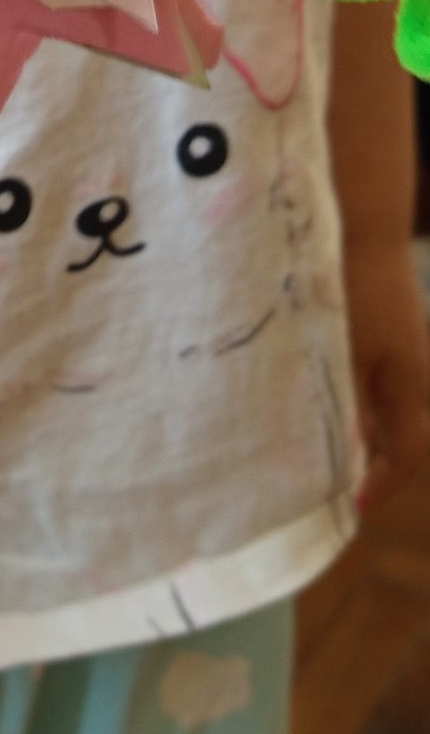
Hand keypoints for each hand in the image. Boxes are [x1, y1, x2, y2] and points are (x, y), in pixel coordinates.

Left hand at [346, 239, 429, 510]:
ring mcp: (402, 357)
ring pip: (386, 414)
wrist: (361, 227)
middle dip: (371, 467)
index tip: (353, 506)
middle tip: (331, 487)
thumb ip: (340, 402)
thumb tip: (334, 451)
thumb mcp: (338, 350)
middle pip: (401, 439)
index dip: (382, 485)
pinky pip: (375, 388)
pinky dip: (354, 406)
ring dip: (360, 436)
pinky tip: (320, 405)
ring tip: (319, 452)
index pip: (409, 454)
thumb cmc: (349, 286)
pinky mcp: (385, 340)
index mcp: (411, 384)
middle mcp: (415, 375)